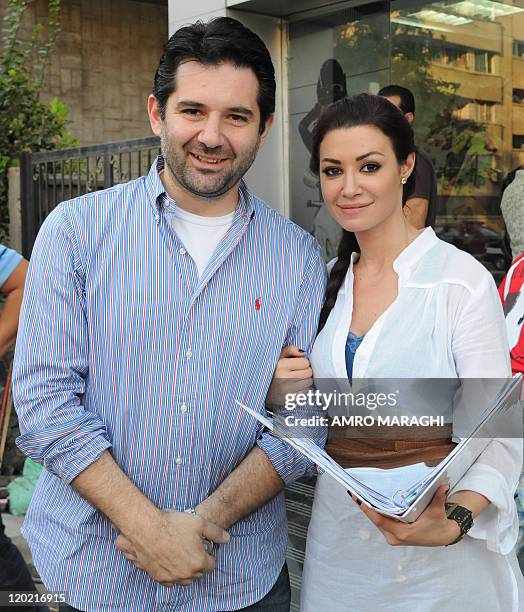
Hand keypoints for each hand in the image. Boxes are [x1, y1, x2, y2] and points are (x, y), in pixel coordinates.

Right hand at [114, 509, 229, 585]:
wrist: (146, 529)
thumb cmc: (173, 525)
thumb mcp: (200, 523)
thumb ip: (216, 532)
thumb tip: (227, 539)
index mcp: (199, 562)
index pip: (211, 565)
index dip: (207, 555)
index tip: (202, 546)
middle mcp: (187, 574)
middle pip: (198, 573)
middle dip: (197, 562)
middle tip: (191, 548)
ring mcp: (172, 578)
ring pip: (185, 579)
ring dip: (186, 570)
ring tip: (181, 554)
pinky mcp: (159, 578)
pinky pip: (170, 581)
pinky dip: (172, 574)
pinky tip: (170, 560)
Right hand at [267, 345, 312, 407]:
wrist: (265, 392)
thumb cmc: (275, 372)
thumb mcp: (279, 357)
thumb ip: (290, 350)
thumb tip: (303, 352)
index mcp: (280, 365)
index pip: (305, 362)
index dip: (302, 364)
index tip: (296, 366)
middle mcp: (282, 377)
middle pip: (308, 372)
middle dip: (304, 372)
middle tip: (295, 375)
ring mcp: (286, 390)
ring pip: (308, 383)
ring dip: (304, 382)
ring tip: (294, 382)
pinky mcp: (290, 400)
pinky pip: (306, 393)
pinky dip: (302, 391)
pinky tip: (294, 390)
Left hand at [356, 485, 460, 546]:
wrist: (442, 536)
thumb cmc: (438, 524)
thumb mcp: (437, 511)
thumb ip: (438, 498)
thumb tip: (443, 485)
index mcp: (403, 533)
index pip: (380, 520)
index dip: (368, 510)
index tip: (359, 500)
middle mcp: (395, 537)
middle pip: (376, 520)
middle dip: (366, 506)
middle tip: (355, 492)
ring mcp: (393, 537)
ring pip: (377, 522)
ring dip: (370, 509)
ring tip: (359, 495)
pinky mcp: (393, 535)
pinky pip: (381, 523)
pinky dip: (376, 513)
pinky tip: (370, 502)